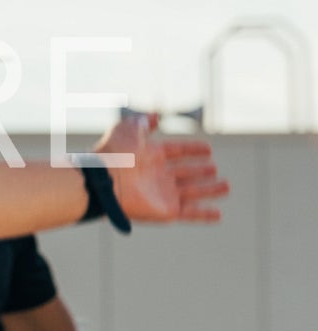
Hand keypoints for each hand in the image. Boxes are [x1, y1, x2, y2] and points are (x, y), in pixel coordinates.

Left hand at [93, 113, 227, 224]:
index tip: (208, 149)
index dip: (193, 149)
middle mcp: (158, 175)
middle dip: (200, 171)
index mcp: (151, 156)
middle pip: (185, 173)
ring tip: (226, 186)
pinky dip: (205, 215)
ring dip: (209, 190)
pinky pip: (190, 213)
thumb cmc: (115, 151)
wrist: (105, 178)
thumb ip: (145, 121)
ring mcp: (163, 194)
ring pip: (192, 192)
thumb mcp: (130, 128)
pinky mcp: (166, 211)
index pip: (178, 151)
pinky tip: (218, 215)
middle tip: (214, 168)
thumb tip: (155, 115)